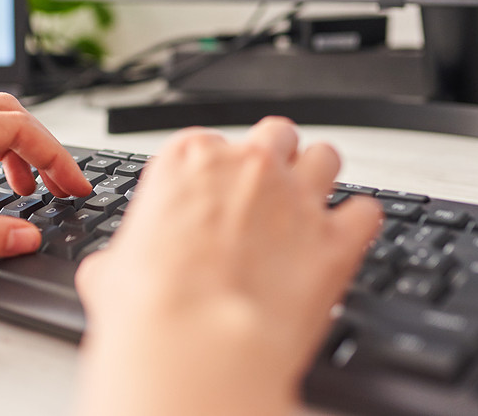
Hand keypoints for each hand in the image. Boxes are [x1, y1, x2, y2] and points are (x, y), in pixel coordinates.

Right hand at [75, 118, 381, 415]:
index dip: (212, 170)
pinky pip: (365, 212)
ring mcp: (295, 197)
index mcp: (188, 161)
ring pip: (325, 156)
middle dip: (273, 159)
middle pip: (275, 134)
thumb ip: (122, 256)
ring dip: (319, 176)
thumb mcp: (112, 270)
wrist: (194, 343)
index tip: (212, 194)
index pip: (208, 142)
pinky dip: (357, 224)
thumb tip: (112, 273)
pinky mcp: (335, 238)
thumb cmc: (150, 303)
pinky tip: (343, 239)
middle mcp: (246, 166)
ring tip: (310, 204)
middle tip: (264, 191)